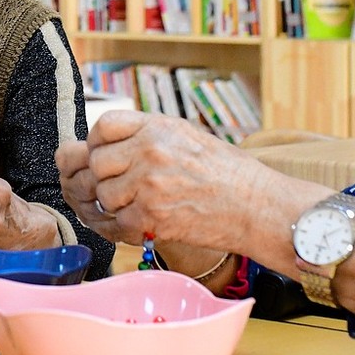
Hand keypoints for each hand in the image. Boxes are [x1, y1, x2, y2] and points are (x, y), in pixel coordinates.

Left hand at [58, 111, 269, 252]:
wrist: (256, 205)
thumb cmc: (228, 172)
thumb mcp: (188, 135)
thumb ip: (150, 135)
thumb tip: (113, 142)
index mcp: (157, 128)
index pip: (104, 126)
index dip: (99, 142)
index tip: (106, 154)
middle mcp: (149, 151)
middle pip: (97, 163)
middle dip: (106, 177)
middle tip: (124, 187)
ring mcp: (149, 184)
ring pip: (105, 195)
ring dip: (117, 205)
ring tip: (141, 206)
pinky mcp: (153, 216)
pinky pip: (120, 223)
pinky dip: (129, 228)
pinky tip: (147, 223)